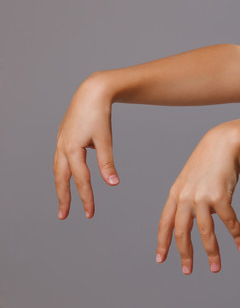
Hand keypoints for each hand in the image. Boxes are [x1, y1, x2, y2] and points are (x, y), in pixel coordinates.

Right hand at [53, 74, 119, 219]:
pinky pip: (60, 159)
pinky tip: (68, 176)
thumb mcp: (105, 139)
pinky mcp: (64, 136)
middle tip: (63, 216)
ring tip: (64, 200)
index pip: (81, 180)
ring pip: (58, 169)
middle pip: (61, 178)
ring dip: (61, 186)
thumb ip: (107, 163)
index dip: (86, 198)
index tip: (90, 214)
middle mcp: (63, 146)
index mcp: (72, 149)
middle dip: (63, 198)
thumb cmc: (99, 113)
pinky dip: (62, 172)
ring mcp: (61, 141)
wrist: (92, 91)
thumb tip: (113, 183)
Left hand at [156, 124, 239, 273]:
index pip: (165, 223)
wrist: (223, 143)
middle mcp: (185, 197)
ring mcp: (202, 197)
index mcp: (175, 194)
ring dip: (212, 253)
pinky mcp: (220, 196)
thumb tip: (196, 223)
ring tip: (216, 268)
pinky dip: (236, 235)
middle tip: (188, 270)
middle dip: (185, 254)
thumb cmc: (209, 162)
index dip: (163, 242)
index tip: (161, 259)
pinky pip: (228, 221)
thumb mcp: (190, 180)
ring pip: (205, 232)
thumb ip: (188, 200)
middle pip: (182, 232)